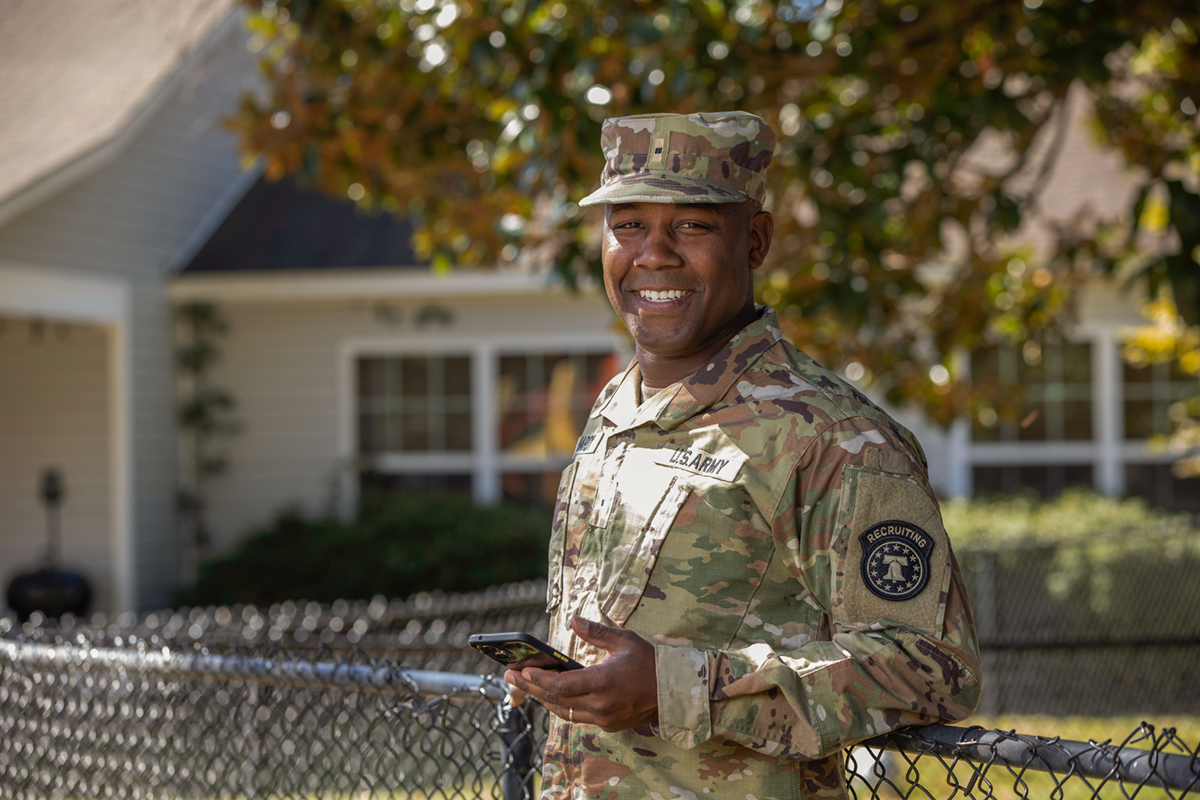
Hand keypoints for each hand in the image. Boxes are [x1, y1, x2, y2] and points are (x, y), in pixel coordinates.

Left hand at [503, 616, 658, 731]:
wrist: (674, 691)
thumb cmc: (649, 662)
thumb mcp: (624, 641)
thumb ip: (596, 633)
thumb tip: (574, 620)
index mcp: (604, 682)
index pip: (561, 685)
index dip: (538, 679)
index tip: (521, 671)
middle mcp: (601, 705)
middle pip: (556, 700)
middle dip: (530, 688)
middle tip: (510, 677)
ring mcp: (604, 718)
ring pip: (564, 711)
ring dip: (543, 699)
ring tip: (525, 686)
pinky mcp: (608, 725)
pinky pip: (578, 717)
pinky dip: (562, 706)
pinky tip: (552, 695)